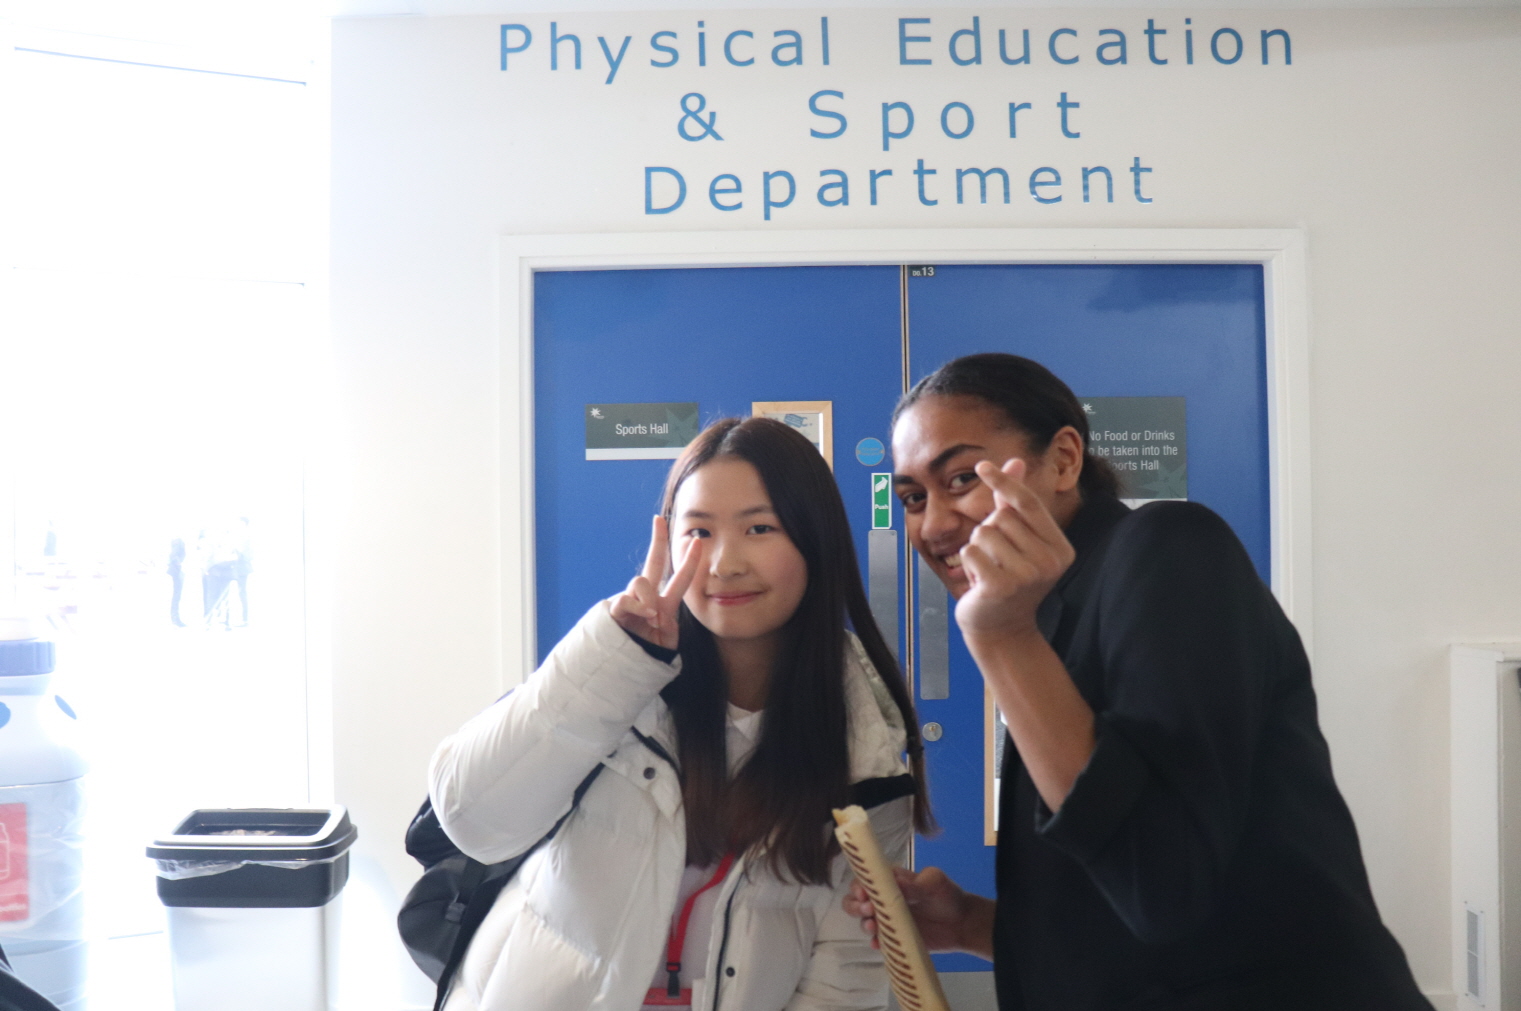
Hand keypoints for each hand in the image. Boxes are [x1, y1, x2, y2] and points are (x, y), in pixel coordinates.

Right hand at [610, 515, 702, 650]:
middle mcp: (647, 598)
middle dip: (658, 540)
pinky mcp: (616, 612)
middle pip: (653, 564)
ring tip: (653, 616)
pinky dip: (637, 607)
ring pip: (640, 582)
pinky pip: (625, 600)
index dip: (686, 559)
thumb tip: (654, 609)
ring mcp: (631, 603)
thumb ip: (667, 621)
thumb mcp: (667, 639)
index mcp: (662, 603)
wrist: (626, 670)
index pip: (674, 578)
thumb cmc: (650, 656)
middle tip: (660, 520)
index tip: (694, 539)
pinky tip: (645, 617)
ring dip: (648, 598)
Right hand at [843, 865, 986, 956]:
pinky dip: (874, 942)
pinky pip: (878, 941)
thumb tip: (897, 882)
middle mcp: (884, 900)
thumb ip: (915, 883)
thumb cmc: (946, 895)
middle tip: (868, 910)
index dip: (859, 885)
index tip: (863, 893)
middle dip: (855, 905)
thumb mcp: (934, 882)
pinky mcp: (893, 938)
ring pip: (863, 921)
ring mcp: (887, 920)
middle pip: (856, 900)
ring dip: (863, 923)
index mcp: (891, 881)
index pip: (867, 879)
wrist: (962, 923)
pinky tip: (878, 944)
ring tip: (873, 926)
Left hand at [955, 458, 1075, 643]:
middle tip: (997, 560)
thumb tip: (1015, 462)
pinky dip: (968, 563)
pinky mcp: (1001, 586)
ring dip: (978, 550)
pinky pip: (971, 552)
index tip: (982, 466)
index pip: (1028, 503)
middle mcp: (1049, 561)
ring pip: (983, 533)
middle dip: (988, 533)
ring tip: (989, 570)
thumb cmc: (1009, 580)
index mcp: (1059, 547)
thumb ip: (1016, 503)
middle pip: (1001, 517)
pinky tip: (980, 582)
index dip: (1004, 482)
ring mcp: (1027, 575)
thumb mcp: (1017, 540)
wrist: (1002, 629)